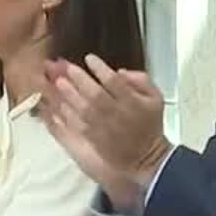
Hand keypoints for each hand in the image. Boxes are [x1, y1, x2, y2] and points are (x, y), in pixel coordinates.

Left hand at [41, 55, 171, 209]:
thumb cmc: (150, 126)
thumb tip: (120, 72)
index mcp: (133, 102)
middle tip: (67, 67)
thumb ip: (141, 80)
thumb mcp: (156, 98)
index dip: (100, 68)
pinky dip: (68, 114)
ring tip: (59, 82)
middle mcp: (117, 114)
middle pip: (95, 93)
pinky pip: (78, 124)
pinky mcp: (94, 138)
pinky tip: (60, 104)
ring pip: (84, 108)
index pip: (114, 81)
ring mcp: (104, 127)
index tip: (89, 58)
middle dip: (80, 78)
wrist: (146, 157)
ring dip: (70, 94)